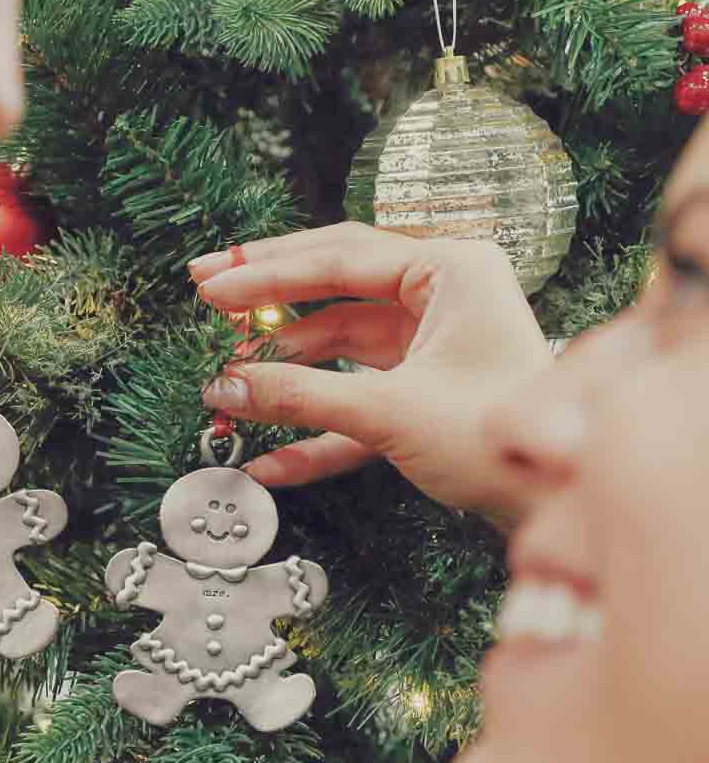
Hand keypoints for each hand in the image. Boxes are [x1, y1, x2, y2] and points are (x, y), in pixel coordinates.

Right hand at [191, 224, 551, 531]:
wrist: (556, 503)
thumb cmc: (499, 441)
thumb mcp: (389, 411)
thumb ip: (301, 395)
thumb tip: (224, 385)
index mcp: (450, 271)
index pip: (339, 259)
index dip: (266, 276)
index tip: (211, 287)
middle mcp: (440, 297)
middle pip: (333, 287)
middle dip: (268, 298)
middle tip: (206, 290)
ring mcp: (428, 347)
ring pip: (338, 344)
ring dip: (284, 368)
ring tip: (226, 381)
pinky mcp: (418, 396)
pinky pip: (353, 400)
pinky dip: (314, 429)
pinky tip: (268, 458)